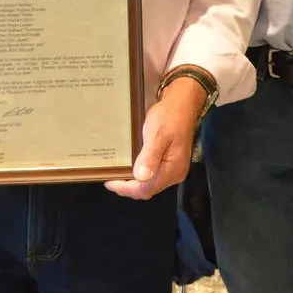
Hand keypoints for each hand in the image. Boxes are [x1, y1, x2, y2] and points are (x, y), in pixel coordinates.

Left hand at [104, 76, 203, 199]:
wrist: (183, 103)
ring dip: (134, 182)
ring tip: (116, 174)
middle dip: (129, 187)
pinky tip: (131, 168)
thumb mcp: (157, 134)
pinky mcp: (171, 162)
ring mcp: (174, 169)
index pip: (146, 189)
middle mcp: (175, 173)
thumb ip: (150, 156)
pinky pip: (154, 175)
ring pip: (150, 184)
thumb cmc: (169, 117)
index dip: (127, 188)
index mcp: (172, 169)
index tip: (109, 182)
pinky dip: (141, 175)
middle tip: (110, 178)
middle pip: (148, 189)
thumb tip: (140, 177)